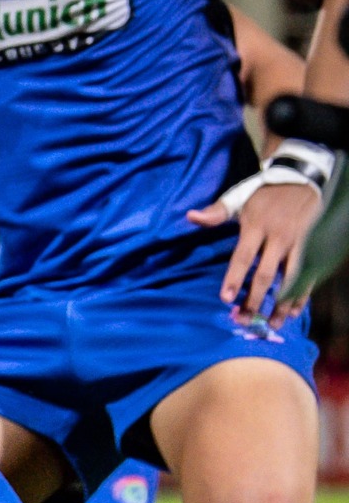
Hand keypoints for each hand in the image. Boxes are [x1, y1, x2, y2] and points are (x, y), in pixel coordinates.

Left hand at [190, 176, 321, 325]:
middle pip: (266, 274)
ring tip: (270, 324)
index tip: (226, 299)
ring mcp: (298, 243)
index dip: (234, 279)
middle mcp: (278, 237)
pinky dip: (301, 295)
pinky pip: (307, 275)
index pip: (243, 257)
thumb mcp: (237, 198)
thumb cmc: (262, 193)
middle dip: (255, 299)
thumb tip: (190, 216)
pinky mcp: (312, 246)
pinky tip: (292, 312)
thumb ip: (215, 213)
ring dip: (281, 303)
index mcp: (256, 226)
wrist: (301, 179)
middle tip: (243, 320)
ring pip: (290, 279)